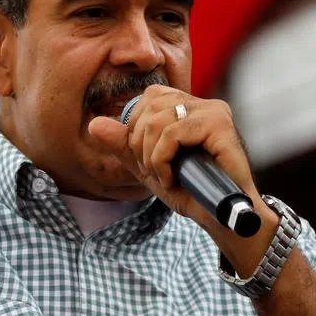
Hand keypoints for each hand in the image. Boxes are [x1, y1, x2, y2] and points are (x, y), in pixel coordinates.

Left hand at [88, 86, 275, 268]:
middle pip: (149, 107)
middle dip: (140, 145)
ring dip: (152, 156)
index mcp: (189, 107)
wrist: (221, 218)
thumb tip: (94, 124)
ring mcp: (214, 112)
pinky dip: (163, 160)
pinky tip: (172, 178)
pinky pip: (173, 134)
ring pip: (158, 120)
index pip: (148, 97)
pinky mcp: (220, 126)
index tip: (148, 160)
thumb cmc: (190, 191)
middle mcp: (203, 104)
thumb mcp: (147, 167)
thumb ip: (122, 145)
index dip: (137, 129)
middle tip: (155, 172)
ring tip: (165, 176)